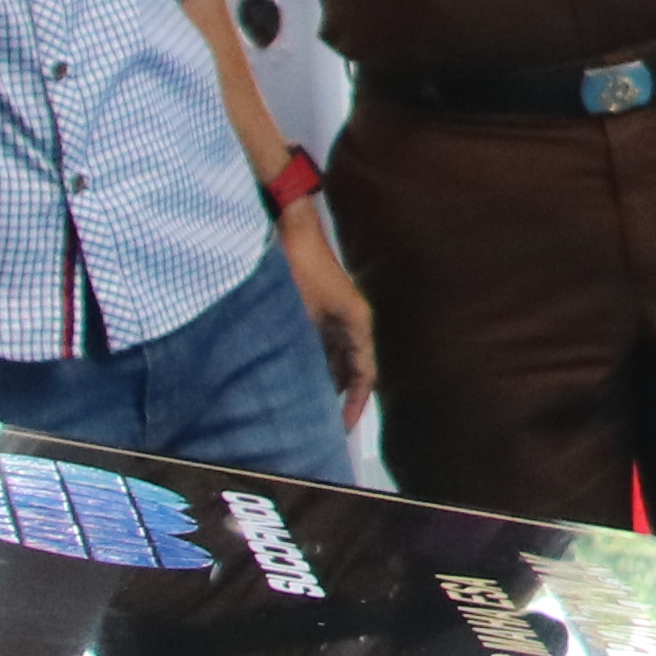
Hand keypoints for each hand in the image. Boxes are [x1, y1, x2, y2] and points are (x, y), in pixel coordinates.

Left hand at [283, 211, 374, 415]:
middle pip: (353, 369)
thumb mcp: (302, 312)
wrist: (290, 226)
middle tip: (324, 428)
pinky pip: (323, 349)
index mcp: (357, 322)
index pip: (366, 373)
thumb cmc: (297, 267)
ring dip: (327, 382)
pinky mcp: (319, 312)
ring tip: (310, 410)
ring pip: (338, 360)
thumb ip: (309, 347)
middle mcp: (352, 322)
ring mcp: (336, 316)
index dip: (357, 403)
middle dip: (341, 398)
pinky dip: (315, 366)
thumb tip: (310, 387)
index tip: (343, 428)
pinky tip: (296, 381)